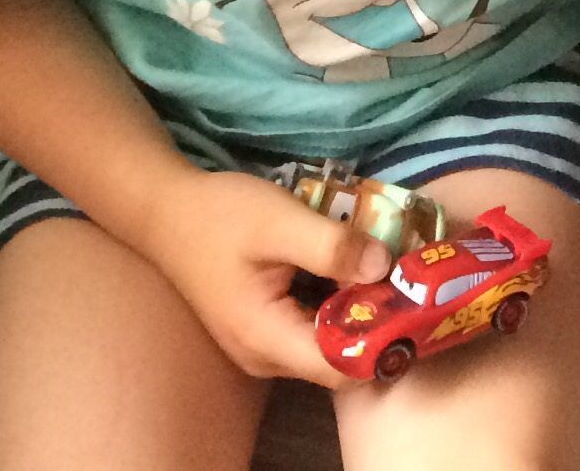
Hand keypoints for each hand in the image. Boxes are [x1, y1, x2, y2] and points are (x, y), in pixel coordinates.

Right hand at [133, 163, 396, 385]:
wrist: (167, 212)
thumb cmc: (220, 216)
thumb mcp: (280, 220)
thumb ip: (332, 246)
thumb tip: (384, 267)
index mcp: (267, 339)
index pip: (340, 367)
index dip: (382, 339)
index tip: (412, 299)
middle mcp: (267, 357)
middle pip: (339, 358)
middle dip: (377, 320)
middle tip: (408, 274)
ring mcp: (263, 346)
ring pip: (329, 342)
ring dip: (359, 308)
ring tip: (387, 263)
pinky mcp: (265, 327)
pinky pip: (314, 327)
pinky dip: (338, 301)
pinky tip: (354, 265)